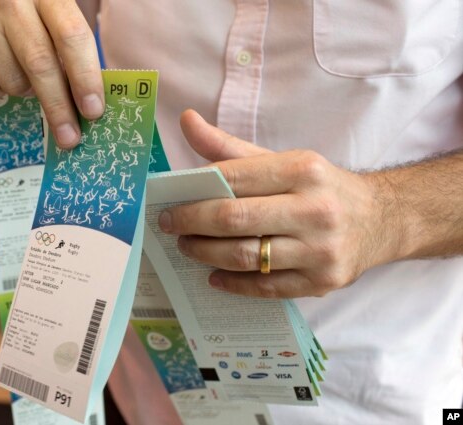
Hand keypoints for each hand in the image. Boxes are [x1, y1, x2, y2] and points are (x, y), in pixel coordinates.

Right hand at [0, 0, 103, 147]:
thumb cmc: (36, 34)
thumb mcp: (59, 35)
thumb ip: (76, 62)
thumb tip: (93, 110)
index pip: (71, 35)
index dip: (85, 77)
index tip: (93, 111)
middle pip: (41, 63)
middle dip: (59, 106)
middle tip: (70, 137)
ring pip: (14, 80)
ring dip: (27, 94)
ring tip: (27, 80)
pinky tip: (0, 74)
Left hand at [158, 110, 399, 297]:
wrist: (380, 220)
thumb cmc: (320, 187)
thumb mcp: (282, 160)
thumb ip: (229, 147)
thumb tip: (185, 120)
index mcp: (303, 170)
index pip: (234, 178)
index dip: (194, 192)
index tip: (168, 202)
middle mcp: (315, 209)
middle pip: (234, 219)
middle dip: (191, 224)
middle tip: (169, 226)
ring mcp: (320, 250)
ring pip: (244, 256)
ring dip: (205, 253)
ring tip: (188, 247)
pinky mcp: (322, 281)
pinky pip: (264, 287)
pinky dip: (232, 283)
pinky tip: (214, 275)